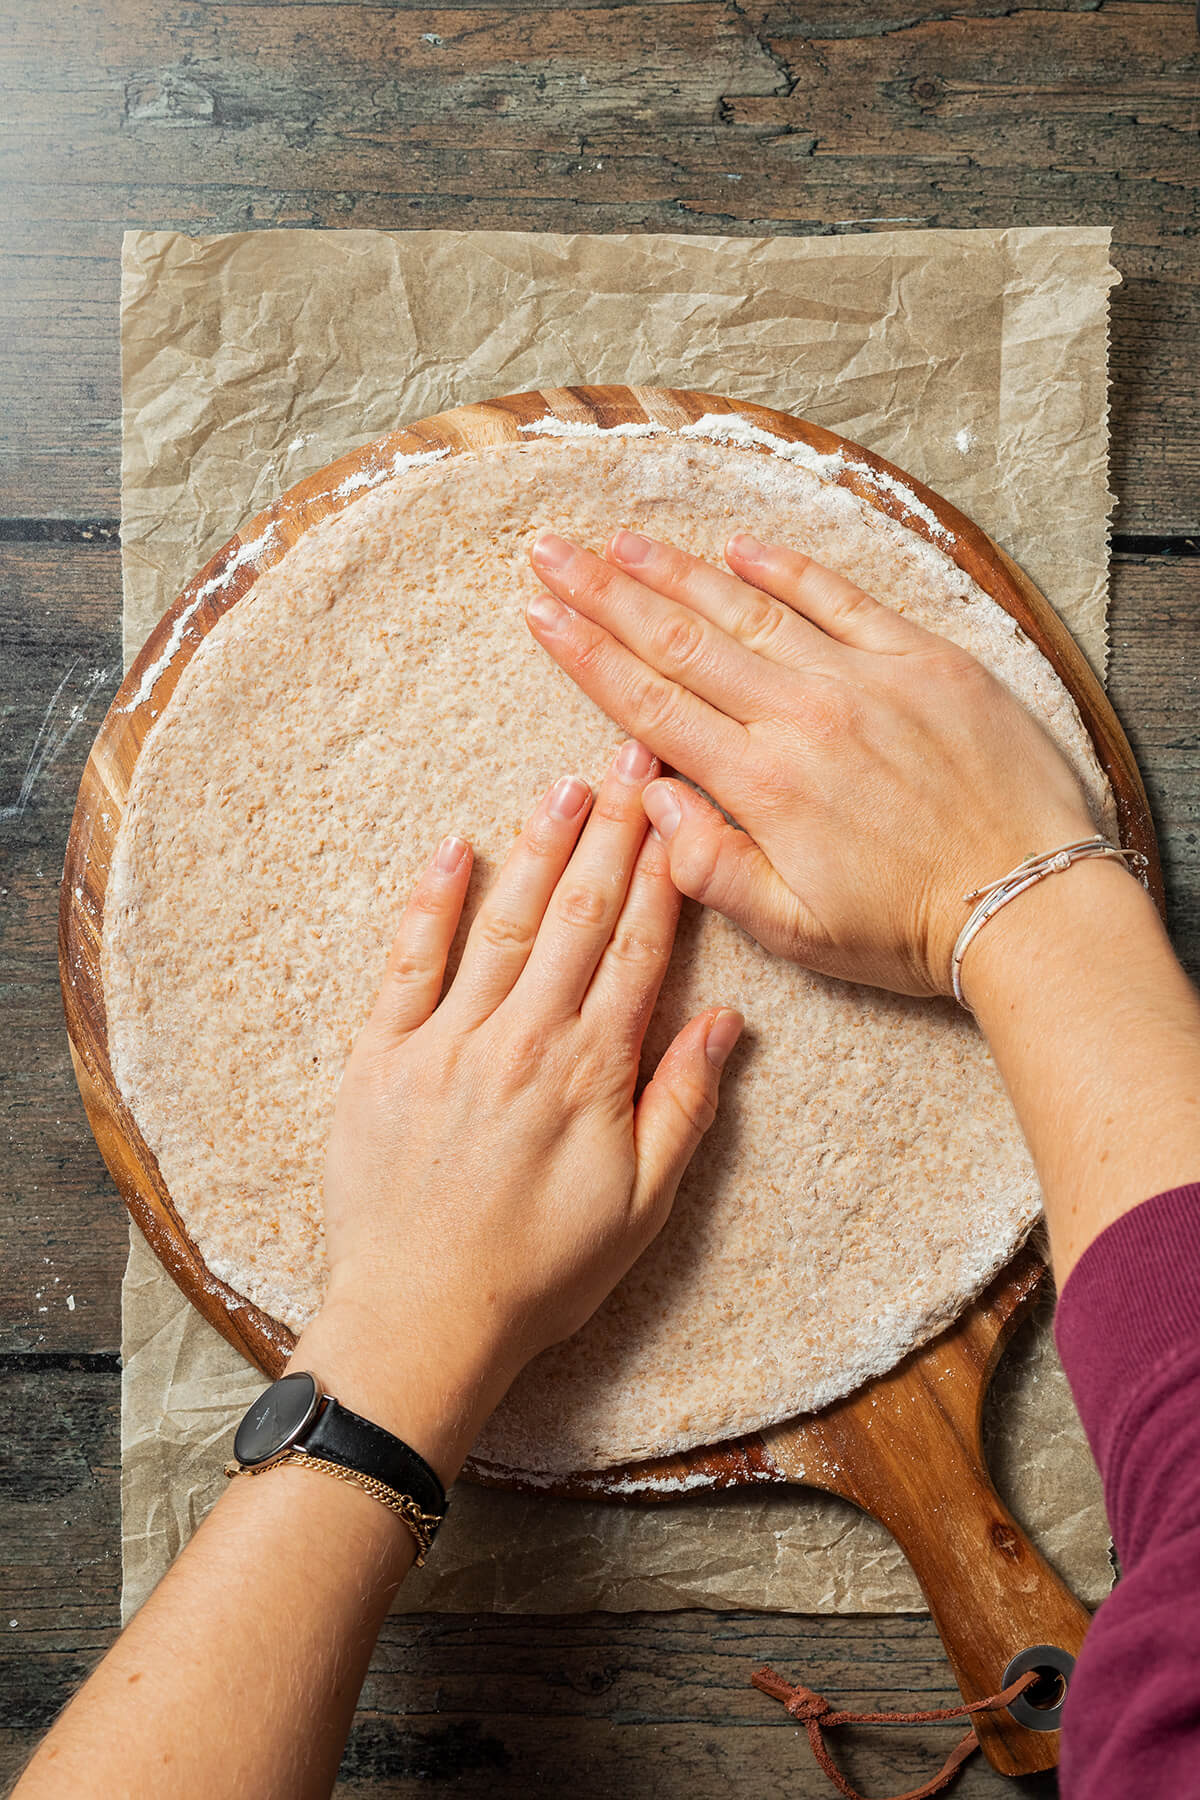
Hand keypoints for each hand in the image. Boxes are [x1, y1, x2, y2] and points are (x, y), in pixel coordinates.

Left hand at [294, 740, 740, 1480]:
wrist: (422, 1320)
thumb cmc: (541, 1272)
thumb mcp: (642, 1206)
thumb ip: (683, 1106)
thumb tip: (725, 1021)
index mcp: (590, 1071)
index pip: (637, 947)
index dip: (660, 872)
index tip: (677, 809)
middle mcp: (522, 1038)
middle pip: (577, 914)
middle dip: (609, 831)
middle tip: (630, 759)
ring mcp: (447, 1041)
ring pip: (503, 924)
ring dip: (538, 848)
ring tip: (565, 784)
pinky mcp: (382, 1056)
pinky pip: (408, 964)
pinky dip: (431, 904)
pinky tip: (451, 850)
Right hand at [525, 528, 1096, 996]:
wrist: (1029, 902)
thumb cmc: (910, 928)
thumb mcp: (794, 931)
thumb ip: (711, 867)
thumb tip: (651, 801)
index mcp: (761, 787)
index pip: (650, 706)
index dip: (586, 656)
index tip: (539, 616)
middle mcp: (800, 718)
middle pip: (681, 642)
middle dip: (605, 594)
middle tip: (550, 552)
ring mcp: (862, 680)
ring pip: (749, 609)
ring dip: (677, 571)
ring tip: (620, 540)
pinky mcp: (922, 660)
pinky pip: (841, 598)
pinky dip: (787, 569)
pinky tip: (739, 546)